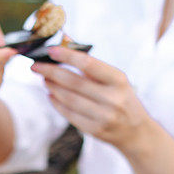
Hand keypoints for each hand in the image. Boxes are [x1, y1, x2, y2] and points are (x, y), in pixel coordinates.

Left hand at [31, 46, 153, 154]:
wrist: (137, 132)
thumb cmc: (122, 99)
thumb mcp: (115, 80)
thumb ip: (91, 64)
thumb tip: (65, 41)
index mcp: (119, 80)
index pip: (89, 64)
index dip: (68, 56)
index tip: (50, 50)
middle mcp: (113, 98)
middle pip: (74, 82)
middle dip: (51, 72)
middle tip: (36, 66)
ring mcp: (104, 116)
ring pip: (69, 99)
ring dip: (52, 87)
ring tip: (44, 79)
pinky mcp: (95, 130)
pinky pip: (70, 115)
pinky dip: (57, 104)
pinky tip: (51, 95)